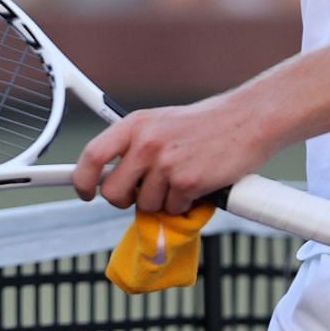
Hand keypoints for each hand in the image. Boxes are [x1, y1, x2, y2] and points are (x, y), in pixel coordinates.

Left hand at [72, 92, 280, 215]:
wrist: (247, 120)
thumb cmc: (205, 125)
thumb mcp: (161, 124)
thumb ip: (136, 148)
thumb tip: (114, 181)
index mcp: (135, 124)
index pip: (92, 155)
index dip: (82, 179)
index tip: (84, 192)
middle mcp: (146, 142)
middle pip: (113, 191)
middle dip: (126, 201)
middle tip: (144, 194)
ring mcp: (166, 163)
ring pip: (145, 205)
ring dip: (162, 202)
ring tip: (182, 179)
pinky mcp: (187, 182)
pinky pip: (173, 210)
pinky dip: (185, 205)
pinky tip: (198, 184)